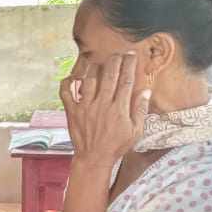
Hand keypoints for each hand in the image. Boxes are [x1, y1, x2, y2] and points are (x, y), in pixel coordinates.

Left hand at [59, 53, 150, 167]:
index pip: (126, 80)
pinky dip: (67, 83)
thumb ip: (140, 110)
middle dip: (114, 61)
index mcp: (119, 108)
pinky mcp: (72, 112)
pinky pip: (66, 93)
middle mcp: (102, 104)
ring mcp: (85, 107)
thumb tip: (146, 90)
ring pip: (88, 80)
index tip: (131, 55)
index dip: (129, 65)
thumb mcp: (135, 131)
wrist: (94, 158)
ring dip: (93, 68)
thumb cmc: (116, 146)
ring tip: (97, 61)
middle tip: (117, 53)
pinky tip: (72, 76)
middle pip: (109, 75)